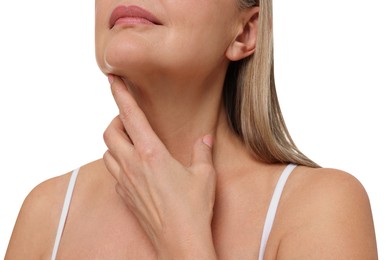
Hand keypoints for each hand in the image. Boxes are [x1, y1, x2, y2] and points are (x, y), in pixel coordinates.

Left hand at [103, 75, 216, 257]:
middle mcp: (133, 165)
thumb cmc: (194, 209)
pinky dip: (119, 164)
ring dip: (116, 144)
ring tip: (133, 145)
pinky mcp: (125, 197)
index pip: (130, 115)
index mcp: (152, 154)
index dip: (120, 94)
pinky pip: (113, 173)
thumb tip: (205, 138)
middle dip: (116, 121)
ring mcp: (126, 182)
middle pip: (109, 132)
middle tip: (132, 122)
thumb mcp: (204, 174)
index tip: (112, 78)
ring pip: (107, 153)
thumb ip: (203, 150)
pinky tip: (136, 169)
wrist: (181, 243)